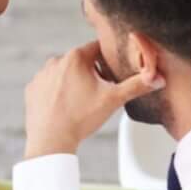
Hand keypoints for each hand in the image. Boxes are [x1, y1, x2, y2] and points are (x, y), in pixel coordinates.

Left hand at [23, 41, 158, 159]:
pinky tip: (66, 105)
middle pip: (81, 61)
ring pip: (65, 72)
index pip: (98, 48)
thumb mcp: (113, 99)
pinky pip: (50, 84)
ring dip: (74, 81)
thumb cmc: (81, 118)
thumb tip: (158, 78)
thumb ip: (136, 86)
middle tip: (100, 91)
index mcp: (76, 57)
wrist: (51, 140)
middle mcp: (56, 61)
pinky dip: (58, 92)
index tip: (113, 72)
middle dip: (92, 72)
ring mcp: (42, 74)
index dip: (108, 60)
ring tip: (83, 101)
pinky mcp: (33, 88)